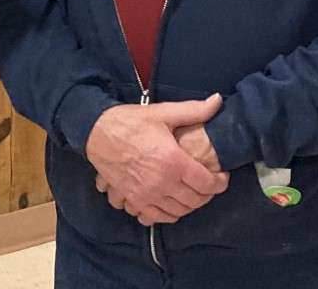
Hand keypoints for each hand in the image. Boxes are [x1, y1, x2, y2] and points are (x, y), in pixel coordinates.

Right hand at [87, 95, 228, 225]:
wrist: (96, 131)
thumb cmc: (130, 121)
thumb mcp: (163, 113)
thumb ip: (194, 111)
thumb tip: (218, 101)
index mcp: (173, 162)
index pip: (207, 184)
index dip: (220, 183)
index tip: (221, 177)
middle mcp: (162, 183)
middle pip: (195, 201)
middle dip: (206, 195)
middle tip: (206, 185)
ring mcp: (145, 195)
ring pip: (177, 212)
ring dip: (187, 206)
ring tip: (189, 193)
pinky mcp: (132, 199)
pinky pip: (154, 217)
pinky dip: (164, 214)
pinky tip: (167, 204)